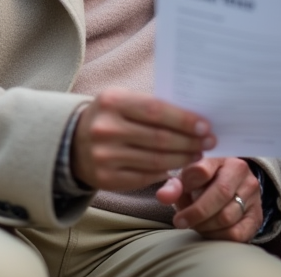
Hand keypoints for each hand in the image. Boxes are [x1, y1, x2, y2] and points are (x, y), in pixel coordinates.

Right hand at [71, 88, 214, 191]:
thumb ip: (153, 106)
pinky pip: (145, 177)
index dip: (184, 120)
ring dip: (183, 158)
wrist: (72, 143)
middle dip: (190, 141)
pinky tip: (177, 166)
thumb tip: (195, 117)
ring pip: (156, 160)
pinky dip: (165, 172)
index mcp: (112, 101)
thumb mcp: (124, 101)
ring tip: (197, 153)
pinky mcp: (106, 178)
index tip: (206, 126)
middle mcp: (106, 129)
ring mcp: (104, 156)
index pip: (156, 110)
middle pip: (159, 138)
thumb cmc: (111, 117)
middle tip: (209, 142)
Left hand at [156, 157, 262, 241]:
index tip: (176, 198)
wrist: (230, 189)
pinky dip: (217, 236)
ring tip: (195, 223)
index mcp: (222, 157)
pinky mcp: (256, 216)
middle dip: (195, 212)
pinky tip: (209, 231)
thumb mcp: (187, 179)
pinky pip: (236, 233)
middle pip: (220, 194)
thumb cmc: (203, 183)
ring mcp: (252, 194)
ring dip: (205, 225)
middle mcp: (242, 173)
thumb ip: (174, 186)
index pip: (203, 169)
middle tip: (180, 221)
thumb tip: (163, 196)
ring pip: (226, 216)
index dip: (187, 186)